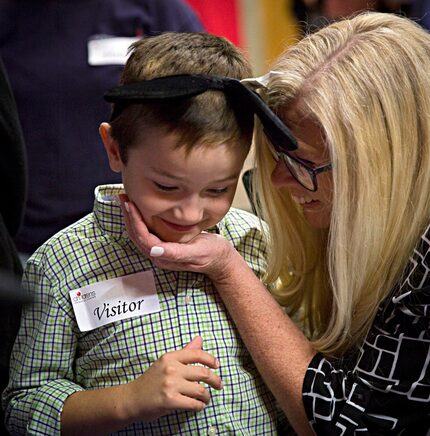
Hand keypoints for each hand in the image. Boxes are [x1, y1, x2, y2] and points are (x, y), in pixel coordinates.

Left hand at [118, 194, 239, 280]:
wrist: (221, 259)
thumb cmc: (212, 254)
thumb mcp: (197, 252)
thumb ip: (175, 253)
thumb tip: (153, 251)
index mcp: (164, 257)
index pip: (143, 238)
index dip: (134, 222)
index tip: (130, 205)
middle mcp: (159, 255)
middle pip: (137, 236)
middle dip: (129, 217)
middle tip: (123, 198)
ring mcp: (162, 250)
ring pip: (140, 234)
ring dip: (132, 218)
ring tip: (127, 202)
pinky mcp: (166, 245)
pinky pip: (148, 232)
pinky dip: (141, 220)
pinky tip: (141, 210)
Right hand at [121, 336, 222, 421]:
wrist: (132, 398)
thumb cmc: (151, 380)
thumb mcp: (166, 363)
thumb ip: (185, 353)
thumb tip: (200, 339)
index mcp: (171, 357)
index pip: (197, 354)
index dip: (211, 359)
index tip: (217, 365)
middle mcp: (171, 368)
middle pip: (203, 372)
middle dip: (215, 380)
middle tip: (219, 385)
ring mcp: (171, 385)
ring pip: (200, 390)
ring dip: (207, 396)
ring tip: (206, 398)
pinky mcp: (170, 400)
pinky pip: (193, 403)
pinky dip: (199, 406)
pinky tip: (198, 406)